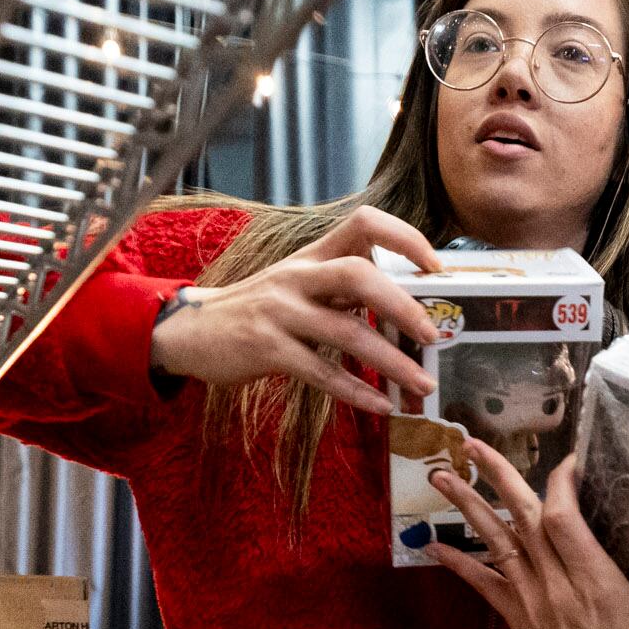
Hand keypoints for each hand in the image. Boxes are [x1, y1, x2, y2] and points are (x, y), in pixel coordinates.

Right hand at [146, 205, 443, 415]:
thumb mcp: (299, 284)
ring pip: (346, 332)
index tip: (436, 268)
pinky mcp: (266, 349)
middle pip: (359, 275)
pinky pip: (320, 371)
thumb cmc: (259, 309)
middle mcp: (298, 276)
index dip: (405, 238)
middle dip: (403, 305)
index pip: (365, 223)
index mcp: (312, 255)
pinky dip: (356, 391)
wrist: (192, 331)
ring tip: (422, 385)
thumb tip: (405, 305)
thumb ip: (343, 287)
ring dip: (391, 361)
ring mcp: (280, 311)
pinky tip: (382, 405)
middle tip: (432, 335)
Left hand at [427, 442, 628, 628]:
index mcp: (597, 586)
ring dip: (468, 508)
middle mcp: (558, 588)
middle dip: (497, 478)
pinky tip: (433, 543)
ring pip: (496, 545)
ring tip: (441, 474)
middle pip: (521, 521)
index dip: (560, 485)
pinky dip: (459, 562)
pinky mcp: (519, 622)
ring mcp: (533, 604)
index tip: (568, 460)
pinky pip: (483, 585)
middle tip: (472, 442)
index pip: (565, 521)